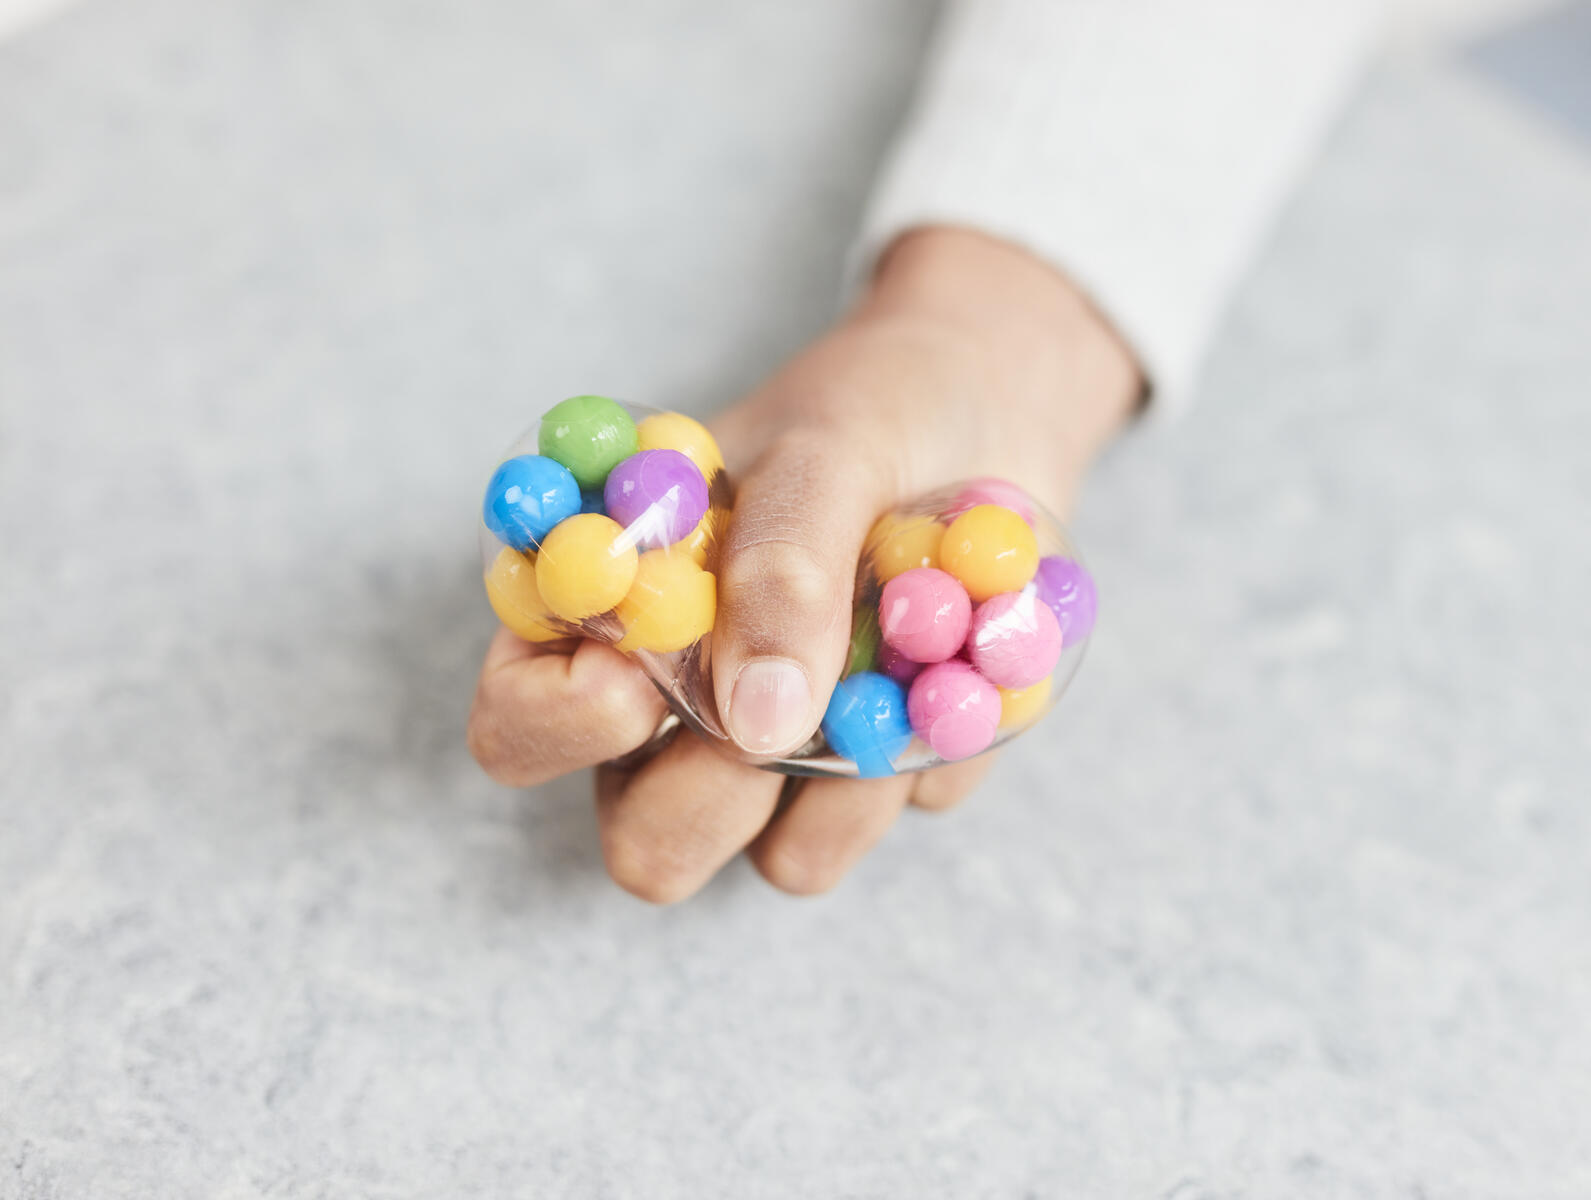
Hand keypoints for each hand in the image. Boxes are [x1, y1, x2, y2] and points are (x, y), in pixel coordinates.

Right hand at [467, 228, 1140, 901]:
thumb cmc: (875, 406)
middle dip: (718, 796)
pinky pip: (913, 808)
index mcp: (612, 620)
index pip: (516, 725)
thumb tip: (759, 720)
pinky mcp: (891, 772)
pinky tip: (957, 647)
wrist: (993, 404)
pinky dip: (947, 736)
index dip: (555, 725)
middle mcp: (685, 713)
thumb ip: (779, 563)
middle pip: (646, 846)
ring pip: (789, 863)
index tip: (632, 678)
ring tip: (906, 653)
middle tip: (789, 706)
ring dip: (859, 775)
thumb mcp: (824, 448)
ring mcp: (792, 760)